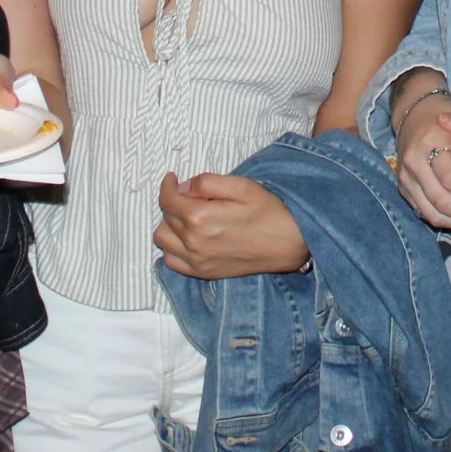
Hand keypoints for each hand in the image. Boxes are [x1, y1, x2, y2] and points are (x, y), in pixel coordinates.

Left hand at [153, 172, 309, 277]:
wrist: (288, 243)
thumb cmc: (268, 211)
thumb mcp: (241, 185)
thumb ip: (207, 182)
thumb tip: (183, 186)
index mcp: (200, 217)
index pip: (168, 199)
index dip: (167, 185)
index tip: (172, 179)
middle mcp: (193, 242)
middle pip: (165, 218)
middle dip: (172, 202)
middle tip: (189, 195)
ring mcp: (197, 260)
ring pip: (162, 240)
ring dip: (169, 225)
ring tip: (186, 217)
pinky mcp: (203, 272)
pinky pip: (172, 262)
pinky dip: (172, 248)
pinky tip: (186, 239)